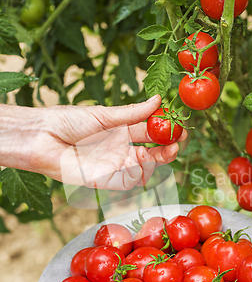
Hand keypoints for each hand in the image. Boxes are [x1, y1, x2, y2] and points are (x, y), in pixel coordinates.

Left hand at [0, 95, 186, 189]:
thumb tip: (158, 100)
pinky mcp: (104, 181)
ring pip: (144, 169)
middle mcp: (120, 150)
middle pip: (151, 153)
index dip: (166, 130)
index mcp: (120, 132)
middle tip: (179, 140)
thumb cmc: (67, 121)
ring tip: (167, 149)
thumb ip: (132, 113)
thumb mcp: (104, 115)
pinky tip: (143, 160)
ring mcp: (113, 167)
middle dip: (168, 148)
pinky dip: (139, 174)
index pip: (150, 133)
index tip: (180, 126)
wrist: (42, 136)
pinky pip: (128, 182)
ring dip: (158, 161)